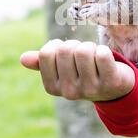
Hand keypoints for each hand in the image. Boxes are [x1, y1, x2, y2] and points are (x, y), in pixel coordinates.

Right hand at [20, 40, 134, 101]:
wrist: (114, 88)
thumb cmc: (83, 72)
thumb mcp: (62, 69)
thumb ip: (43, 63)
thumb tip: (23, 58)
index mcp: (53, 87)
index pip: (46, 53)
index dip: (56, 46)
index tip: (66, 54)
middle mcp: (70, 92)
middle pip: (65, 50)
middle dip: (75, 45)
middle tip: (83, 55)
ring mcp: (91, 89)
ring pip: (84, 50)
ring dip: (90, 47)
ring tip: (94, 57)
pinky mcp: (111, 82)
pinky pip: (102, 54)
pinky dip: (104, 50)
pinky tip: (106, 61)